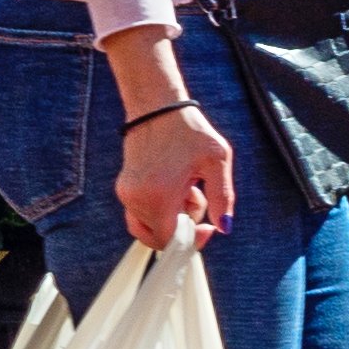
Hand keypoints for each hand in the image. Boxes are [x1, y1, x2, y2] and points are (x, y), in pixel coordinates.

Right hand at [118, 89, 238, 247]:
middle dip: (182, 228)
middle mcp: (136, 199)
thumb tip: (224, 227)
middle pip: (159, 237)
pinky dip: (159, 209)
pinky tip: (174, 185)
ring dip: (171, 217)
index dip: (193, 241)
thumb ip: (223, 198)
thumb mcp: (217, 161)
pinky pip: (141, 213)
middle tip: (197, 199)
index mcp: (159, 196)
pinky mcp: (123, 187)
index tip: (209, 228)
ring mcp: (126, 194)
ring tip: (186, 189)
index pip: (171, 241)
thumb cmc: (189, 132)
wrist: (157, 108)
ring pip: (149, 226)